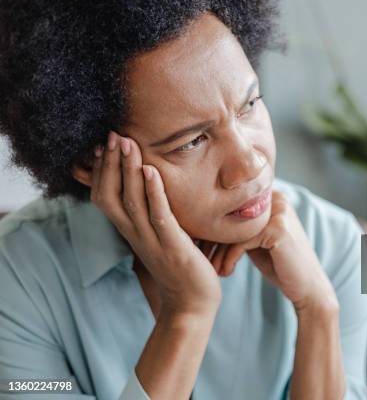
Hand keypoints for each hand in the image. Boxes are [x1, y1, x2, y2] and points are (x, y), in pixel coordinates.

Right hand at [90, 131, 222, 316]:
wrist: (191, 304)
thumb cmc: (178, 267)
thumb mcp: (159, 237)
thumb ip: (152, 215)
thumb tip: (154, 190)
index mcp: (130, 231)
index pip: (104, 197)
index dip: (102, 171)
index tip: (105, 144)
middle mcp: (135, 234)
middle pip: (110, 195)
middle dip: (110, 164)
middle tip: (112, 134)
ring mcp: (152, 240)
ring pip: (131, 202)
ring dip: (128, 170)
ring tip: (127, 143)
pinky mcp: (173, 245)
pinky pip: (159, 216)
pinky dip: (154, 192)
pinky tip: (152, 170)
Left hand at [214, 191, 337, 312]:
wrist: (307, 287)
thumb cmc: (279, 265)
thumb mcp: (257, 240)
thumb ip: (241, 226)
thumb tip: (206, 218)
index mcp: (272, 197)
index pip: (234, 207)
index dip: (214, 228)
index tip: (202, 248)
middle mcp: (277, 199)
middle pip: (232, 215)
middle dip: (214, 240)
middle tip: (205, 260)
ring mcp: (280, 213)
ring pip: (234, 229)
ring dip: (219, 252)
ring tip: (214, 269)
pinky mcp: (278, 229)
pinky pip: (242, 241)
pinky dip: (230, 258)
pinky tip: (226, 272)